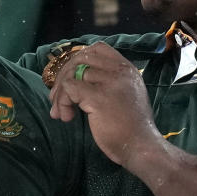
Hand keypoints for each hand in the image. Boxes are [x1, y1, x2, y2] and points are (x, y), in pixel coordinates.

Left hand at [48, 42, 163, 165]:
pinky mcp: (98, 97)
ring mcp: (110, 82)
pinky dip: (62, 102)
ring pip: (71, 74)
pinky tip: (67, 116)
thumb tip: (74, 78)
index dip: (78, 60)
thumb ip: (108, 82)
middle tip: (55, 98)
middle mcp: (120, 71)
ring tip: (61, 113)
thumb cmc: (131, 127)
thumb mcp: (126, 95)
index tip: (71, 79)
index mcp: (127, 69)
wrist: (141, 147)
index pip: (97, 49)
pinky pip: (69, 88)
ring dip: (60, 94)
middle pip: (80, 59)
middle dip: (63, 76)